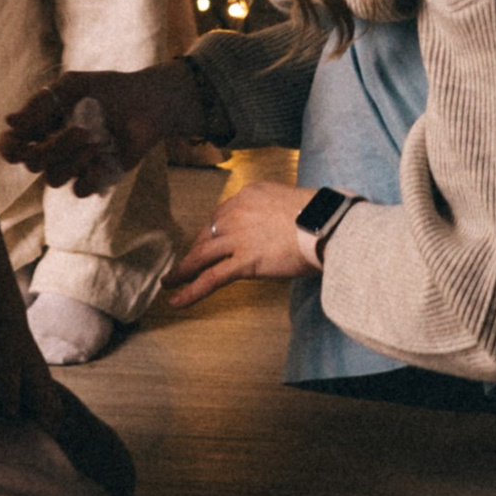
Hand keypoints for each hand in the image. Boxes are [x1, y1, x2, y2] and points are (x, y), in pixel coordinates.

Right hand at [0, 62, 190, 192]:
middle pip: (32, 163)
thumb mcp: (72, 86)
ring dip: (75, 160)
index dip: (9, 149)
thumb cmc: (108, 89)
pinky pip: (80, 190)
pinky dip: (91, 174)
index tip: (21, 143)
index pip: (12, 146)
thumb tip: (10, 121)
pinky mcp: (93, 178)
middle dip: (55, 147)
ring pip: (54, 178)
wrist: (147, 103)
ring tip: (98, 140)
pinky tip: (105, 156)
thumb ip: (41, 104)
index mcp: (41, 125)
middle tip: (82, 130)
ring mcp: (72, 165)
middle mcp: (52, 147)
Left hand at [165, 179, 324, 305]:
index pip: (220, 215)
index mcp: (248, 194)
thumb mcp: (288, 201)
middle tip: (184, 265)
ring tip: (170, 283)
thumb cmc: (318, 215)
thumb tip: (271, 227)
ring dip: (183, 270)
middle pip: (206, 233)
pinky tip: (176, 300)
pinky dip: (190, 290)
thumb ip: (271, 211)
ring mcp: (238, 237)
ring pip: (201, 255)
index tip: (207, 243)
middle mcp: (237, 212)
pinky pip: (210, 278)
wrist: (325, 224)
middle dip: (194, 251)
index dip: (211, 232)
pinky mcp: (243, 262)